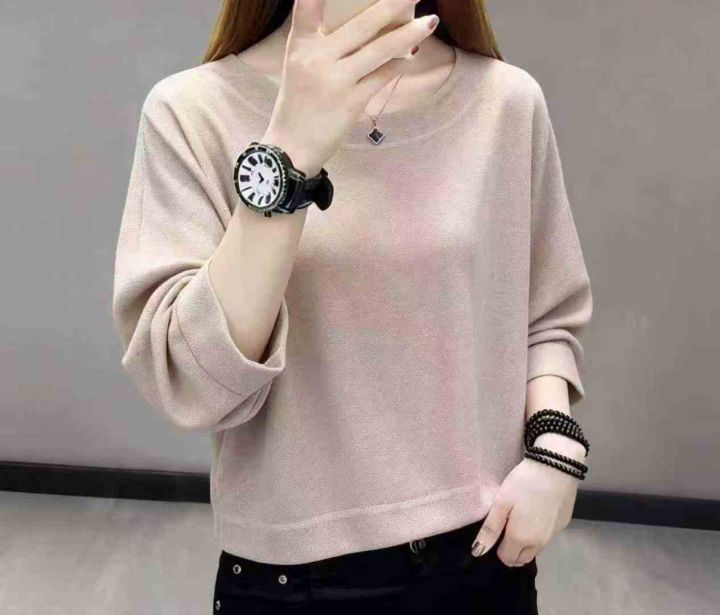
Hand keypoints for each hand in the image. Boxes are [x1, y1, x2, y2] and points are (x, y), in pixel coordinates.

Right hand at [262, 0, 439, 175]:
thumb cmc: (298, 106)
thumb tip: (368, 28)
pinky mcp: (351, 102)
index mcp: (300, 45)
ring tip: (431, 21)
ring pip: (379, 50)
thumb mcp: (299, 67)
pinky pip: (382, 76)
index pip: (307, 5)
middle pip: (362, 24)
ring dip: (408, 35)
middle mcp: (317, 58)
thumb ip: (322, 44)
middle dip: (393, 4)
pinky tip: (409, 56)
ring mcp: (335, 80)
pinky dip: (398, 65)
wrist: (290, 148)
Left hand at [470, 434, 585, 566]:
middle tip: (506, 526)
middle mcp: (539, 543)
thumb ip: (490, 529)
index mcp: (521, 539)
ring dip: (526, 542)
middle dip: (512, 549)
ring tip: (520, 518)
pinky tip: (536, 512)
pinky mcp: (563, 525)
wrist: (556, 467)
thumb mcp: (501, 503)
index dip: (498, 548)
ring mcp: (553, 535)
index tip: (497, 530)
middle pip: (522, 558)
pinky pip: (547, 537)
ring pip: (536, 549)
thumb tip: (477, 552)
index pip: (507, 558)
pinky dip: (539, 532)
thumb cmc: (523, 483)